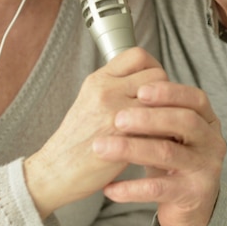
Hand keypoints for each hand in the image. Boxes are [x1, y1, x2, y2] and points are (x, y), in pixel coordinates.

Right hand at [23, 48, 167, 218]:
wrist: (57, 170)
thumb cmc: (77, 139)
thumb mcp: (90, 100)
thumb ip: (115, 86)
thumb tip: (147, 80)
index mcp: (99, 79)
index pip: (138, 55)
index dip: (152, 66)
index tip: (154, 82)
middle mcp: (106, 90)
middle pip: (157, 75)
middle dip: (165, 92)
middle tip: (162, 109)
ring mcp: (115, 113)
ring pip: (163, 102)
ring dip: (169, 115)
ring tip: (164, 127)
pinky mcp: (124, 139)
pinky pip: (159, 129)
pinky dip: (165, 136)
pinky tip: (159, 144)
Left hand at [92, 81, 225, 225]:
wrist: (189, 206)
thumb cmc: (172, 156)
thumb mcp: (170, 131)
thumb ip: (157, 110)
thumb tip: (126, 82)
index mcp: (207, 119)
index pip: (195, 98)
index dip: (170, 92)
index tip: (140, 90)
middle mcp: (212, 141)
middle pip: (185, 121)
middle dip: (149, 117)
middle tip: (117, 118)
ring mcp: (205, 169)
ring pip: (168, 153)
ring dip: (131, 149)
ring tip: (102, 147)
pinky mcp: (193, 194)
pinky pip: (159, 189)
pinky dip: (132, 188)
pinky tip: (109, 188)